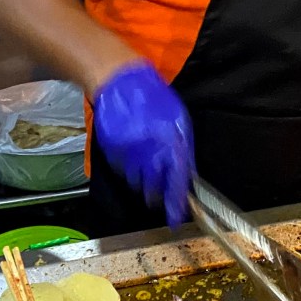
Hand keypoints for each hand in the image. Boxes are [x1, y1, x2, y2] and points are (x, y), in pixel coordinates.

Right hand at [92, 62, 193, 226]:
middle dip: (158, 196)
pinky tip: (133, 157)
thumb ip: (185, 150)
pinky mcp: (112, 151)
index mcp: (170, 141)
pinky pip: (123, 172)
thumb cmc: (155, 99)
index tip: (176, 217)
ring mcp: (128, 151)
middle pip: (154, 188)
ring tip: (146, 170)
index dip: (176, 202)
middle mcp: (149, 149)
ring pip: (137, 183)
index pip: (176, 180)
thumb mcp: (180, 121)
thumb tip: (189, 176)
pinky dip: (129, 171)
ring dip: (144, 184)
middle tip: (160, 199)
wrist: (120, 82)